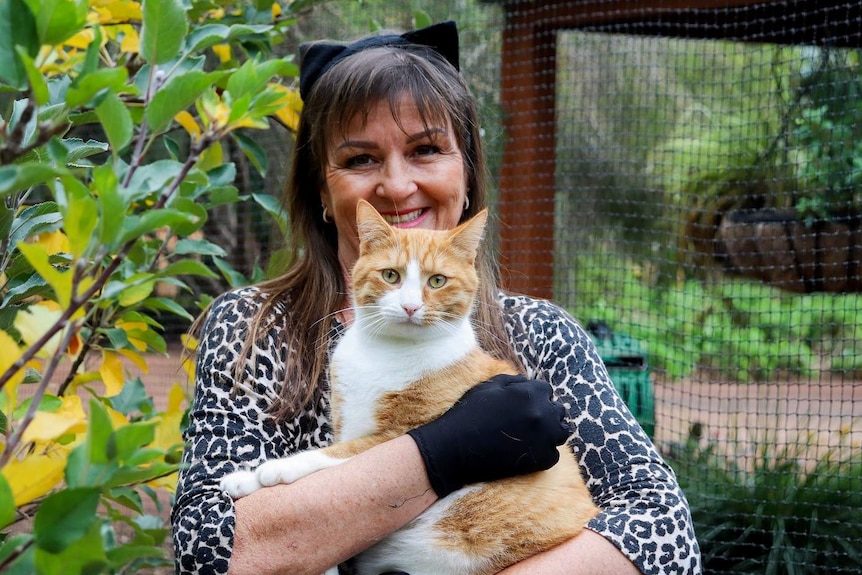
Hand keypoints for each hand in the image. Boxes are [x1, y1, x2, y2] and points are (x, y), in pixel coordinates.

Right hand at [407, 374, 571, 496]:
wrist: (454, 449)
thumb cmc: (468, 414)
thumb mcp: (487, 387)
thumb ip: (511, 381)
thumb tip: (527, 380)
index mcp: (530, 393)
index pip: (546, 390)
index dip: (535, 397)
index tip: (524, 405)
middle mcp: (542, 413)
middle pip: (557, 410)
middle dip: (546, 413)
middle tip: (528, 422)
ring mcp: (544, 438)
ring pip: (561, 432)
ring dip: (550, 432)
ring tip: (532, 437)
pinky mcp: (541, 460)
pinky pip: (553, 455)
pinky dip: (543, 453)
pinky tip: (526, 453)